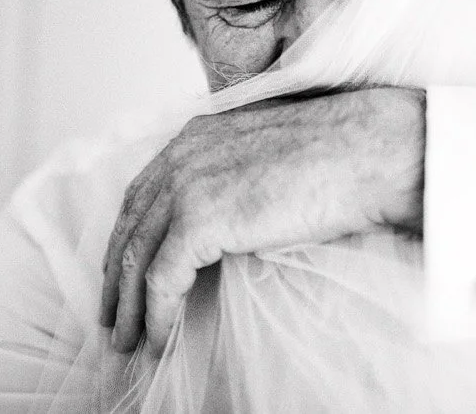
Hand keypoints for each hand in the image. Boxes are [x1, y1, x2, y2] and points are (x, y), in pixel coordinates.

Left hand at [100, 88, 424, 354]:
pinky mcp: (201, 220)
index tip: (122, 274)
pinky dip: (157, 315)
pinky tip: (160, 339)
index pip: (142, 193)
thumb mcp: (265, 152)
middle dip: (117, 277)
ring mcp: (188, 185)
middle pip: (130, 225)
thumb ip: (233, 173)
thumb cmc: (333, 155)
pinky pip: (163, 280)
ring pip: (138, 257)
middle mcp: (183, 154)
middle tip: (113, 317)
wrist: (363, 151)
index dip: (126, 238)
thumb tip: (226, 217)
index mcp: (197, 135)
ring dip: (130, 307)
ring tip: (130, 341)